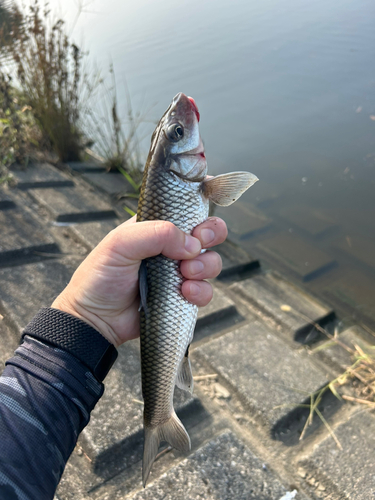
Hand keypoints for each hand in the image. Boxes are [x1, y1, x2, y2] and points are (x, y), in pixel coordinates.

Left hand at [52, 217, 226, 345]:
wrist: (95, 319)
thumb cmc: (99, 277)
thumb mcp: (120, 244)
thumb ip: (156, 234)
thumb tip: (192, 244)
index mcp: (155, 227)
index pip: (185, 209)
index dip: (200, 210)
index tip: (200, 223)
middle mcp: (170, 247)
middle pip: (208, 233)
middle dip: (212, 235)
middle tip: (199, 244)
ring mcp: (178, 272)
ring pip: (211, 262)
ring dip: (205, 266)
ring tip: (185, 274)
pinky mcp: (182, 296)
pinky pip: (206, 291)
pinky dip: (201, 291)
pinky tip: (184, 293)